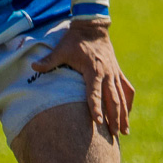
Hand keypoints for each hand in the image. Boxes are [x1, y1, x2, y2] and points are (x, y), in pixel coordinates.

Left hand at [31, 21, 135, 136]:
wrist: (93, 27)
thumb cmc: (75, 40)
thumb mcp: (61, 49)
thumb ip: (49, 60)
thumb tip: (33, 66)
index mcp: (93, 70)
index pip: (94, 93)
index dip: (96, 108)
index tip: (98, 122)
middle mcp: (107, 73)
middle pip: (112, 99)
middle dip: (114, 118)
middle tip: (114, 135)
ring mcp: (114, 73)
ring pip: (122, 97)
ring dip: (124, 114)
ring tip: (125, 132)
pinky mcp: (117, 72)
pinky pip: (127, 89)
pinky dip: (128, 101)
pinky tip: (128, 113)